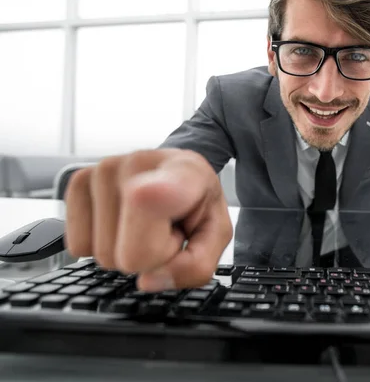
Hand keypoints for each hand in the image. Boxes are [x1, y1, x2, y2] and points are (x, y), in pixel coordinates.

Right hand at [65, 149, 232, 291]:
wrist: (180, 173)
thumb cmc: (197, 201)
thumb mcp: (216, 235)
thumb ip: (195, 265)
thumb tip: (148, 280)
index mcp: (184, 173)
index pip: (152, 191)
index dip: (147, 202)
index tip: (141, 195)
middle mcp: (137, 164)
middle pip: (128, 256)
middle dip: (150, 255)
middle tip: (166, 228)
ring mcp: (103, 170)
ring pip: (101, 255)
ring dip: (127, 247)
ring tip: (148, 222)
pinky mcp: (78, 182)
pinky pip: (77, 245)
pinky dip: (103, 242)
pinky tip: (124, 220)